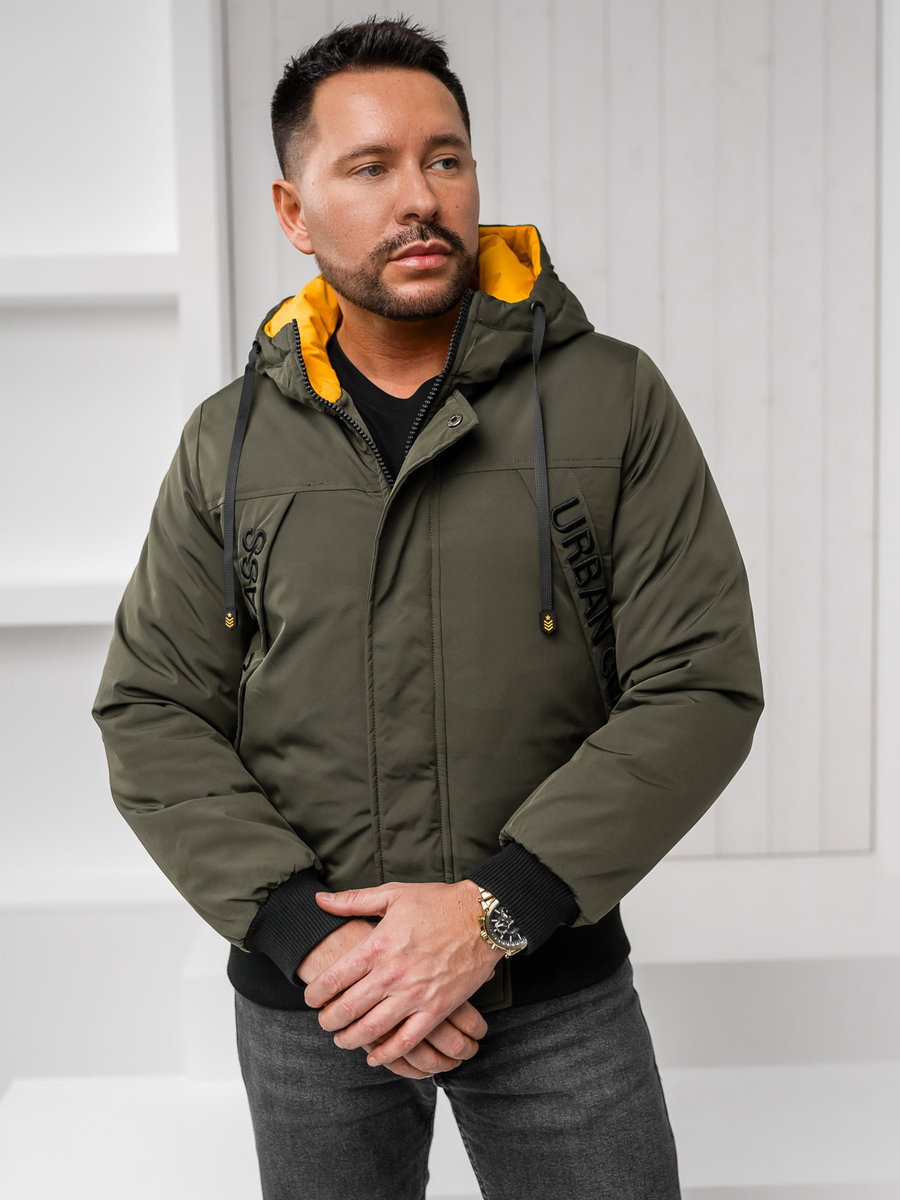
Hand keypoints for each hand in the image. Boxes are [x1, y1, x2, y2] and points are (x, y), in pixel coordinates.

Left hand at [304, 880, 502, 1066]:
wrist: (483, 917)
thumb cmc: (438, 903)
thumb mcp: (393, 894)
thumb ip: (354, 901)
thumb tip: (320, 901)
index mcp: (378, 945)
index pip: (334, 978)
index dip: (316, 993)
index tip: (311, 998)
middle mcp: (392, 974)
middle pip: (347, 1008)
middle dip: (328, 1021)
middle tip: (323, 1022)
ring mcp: (415, 994)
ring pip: (372, 1029)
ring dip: (351, 1039)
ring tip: (342, 1040)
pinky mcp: (436, 1009)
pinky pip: (407, 1041)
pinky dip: (387, 1054)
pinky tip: (375, 1057)